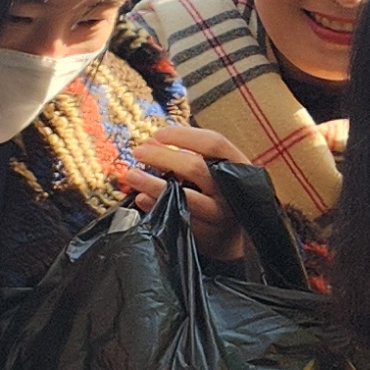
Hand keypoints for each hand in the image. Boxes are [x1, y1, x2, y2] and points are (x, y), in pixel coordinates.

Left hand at [127, 123, 250, 261]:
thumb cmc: (218, 192)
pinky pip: (178, 218)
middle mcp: (232, 189)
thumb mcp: (213, 170)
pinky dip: (157, 207)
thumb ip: (186, 155)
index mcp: (238, 164)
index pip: (213, 143)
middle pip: (195, 167)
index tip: (157, 134)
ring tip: (131, 175)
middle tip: (138, 152)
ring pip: (184, 196)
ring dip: (154, 184)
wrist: (233, 235)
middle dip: (162, 157)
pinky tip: (141, 198)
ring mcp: (221, 213)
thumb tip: (150, 143)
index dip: (184, 136)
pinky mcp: (208, 234)